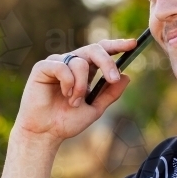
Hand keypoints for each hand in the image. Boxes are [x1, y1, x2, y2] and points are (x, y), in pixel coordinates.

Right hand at [13, 38, 136, 142]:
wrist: (45, 133)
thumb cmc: (66, 121)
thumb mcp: (95, 109)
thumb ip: (110, 94)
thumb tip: (127, 77)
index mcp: (85, 70)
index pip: (102, 51)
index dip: (117, 45)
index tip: (133, 44)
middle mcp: (71, 62)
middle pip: (94, 49)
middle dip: (107, 62)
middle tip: (112, 78)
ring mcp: (57, 63)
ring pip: (79, 62)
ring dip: (81, 85)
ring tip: (74, 102)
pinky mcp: (43, 67)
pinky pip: (62, 67)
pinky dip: (68, 82)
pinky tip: (63, 94)